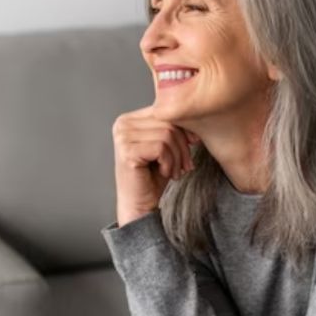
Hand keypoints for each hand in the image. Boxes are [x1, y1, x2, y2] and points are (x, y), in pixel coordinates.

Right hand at [111, 105, 200, 225]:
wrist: (141, 205)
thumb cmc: (153, 176)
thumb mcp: (166, 145)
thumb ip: (172, 126)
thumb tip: (192, 113)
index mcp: (129, 119)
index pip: (165, 111)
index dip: (183, 128)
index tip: (192, 144)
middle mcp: (122, 124)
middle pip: (168, 122)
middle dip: (182, 146)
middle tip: (184, 166)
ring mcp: (122, 137)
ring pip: (167, 135)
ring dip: (177, 157)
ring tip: (173, 171)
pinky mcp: (127, 151)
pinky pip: (162, 148)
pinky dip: (170, 163)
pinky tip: (164, 173)